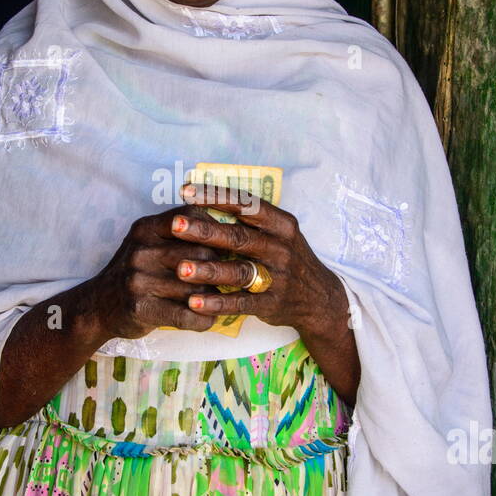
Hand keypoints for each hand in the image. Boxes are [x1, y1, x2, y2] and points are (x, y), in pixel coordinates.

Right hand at [92, 207, 223, 338]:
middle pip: (201, 253)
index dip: (214, 231)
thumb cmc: (135, 273)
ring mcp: (139, 279)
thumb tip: (230, 234)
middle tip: (228, 279)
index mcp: (146, 228)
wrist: (97, 306)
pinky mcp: (141, 308)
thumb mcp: (148, 243)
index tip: (225, 244)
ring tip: (218, 302)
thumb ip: (179, 234)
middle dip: (218, 268)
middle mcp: (141, 250)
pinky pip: (187, 315)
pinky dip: (203, 320)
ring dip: (213, 298)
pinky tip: (207, 320)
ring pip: (197, 287)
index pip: (191, 217)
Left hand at [169, 182, 347, 341]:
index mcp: (281, 225)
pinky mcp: (272, 303)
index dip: (215, 197)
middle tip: (175, 225)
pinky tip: (194, 302)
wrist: (320, 299)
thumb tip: (205, 197)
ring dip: (208, 270)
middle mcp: (281, 248)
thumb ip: (250, 220)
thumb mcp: (280, 234)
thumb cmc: (287, 259)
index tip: (185, 191)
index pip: (247, 205)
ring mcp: (278, 277)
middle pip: (238, 237)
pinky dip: (217, 302)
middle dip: (204, 231)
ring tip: (180, 269)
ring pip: (238, 271)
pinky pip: (241, 303)